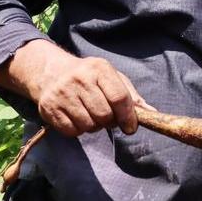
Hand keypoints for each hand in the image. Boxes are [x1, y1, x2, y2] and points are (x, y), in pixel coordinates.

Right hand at [0, 39, 149, 136]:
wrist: (50, 72)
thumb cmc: (89, 77)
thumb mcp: (111, 77)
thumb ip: (131, 96)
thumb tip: (152, 113)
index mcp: (99, 69)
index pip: (119, 97)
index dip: (128, 117)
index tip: (130, 127)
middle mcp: (79, 79)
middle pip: (104, 115)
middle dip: (110, 122)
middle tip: (107, 118)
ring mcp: (62, 94)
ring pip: (88, 125)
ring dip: (94, 126)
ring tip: (91, 115)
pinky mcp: (49, 108)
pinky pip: (72, 131)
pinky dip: (79, 130)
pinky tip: (78, 118)